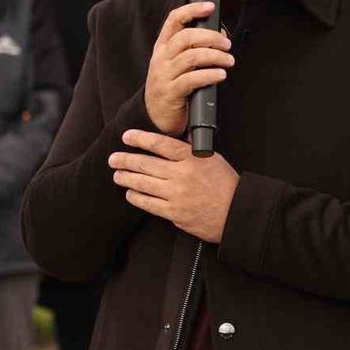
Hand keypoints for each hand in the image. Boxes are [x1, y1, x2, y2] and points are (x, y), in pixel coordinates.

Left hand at [108, 129, 238, 243]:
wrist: (235, 213)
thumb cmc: (227, 186)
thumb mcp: (213, 159)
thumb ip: (194, 149)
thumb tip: (181, 137)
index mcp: (192, 158)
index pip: (160, 144)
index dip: (140, 138)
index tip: (127, 136)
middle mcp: (181, 175)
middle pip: (145, 164)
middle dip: (125, 160)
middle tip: (113, 159)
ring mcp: (176, 195)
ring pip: (143, 184)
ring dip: (126, 178)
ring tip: (117, 175)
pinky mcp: (174, 213)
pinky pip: (149, 204)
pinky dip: (136, 197)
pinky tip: (130, 193)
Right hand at [145, 2, 233, 135]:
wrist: (155, 117)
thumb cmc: (172, 87)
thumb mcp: (179, 64)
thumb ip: (196, 48)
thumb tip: (221, 35)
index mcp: (163, 46)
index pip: (174, 19)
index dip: (192, 9)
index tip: (210, 6)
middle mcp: (162, 58)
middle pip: (186, 37)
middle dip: (211, 37)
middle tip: (227, 44)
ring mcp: (164, 75)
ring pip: (192, 57)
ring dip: (215, 56)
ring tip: (228, 60)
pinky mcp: (171, 92)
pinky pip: (192, 79)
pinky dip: (210, 75)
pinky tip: (220, 76)